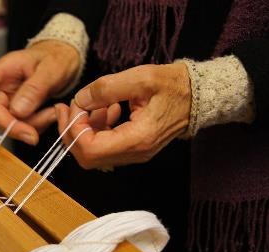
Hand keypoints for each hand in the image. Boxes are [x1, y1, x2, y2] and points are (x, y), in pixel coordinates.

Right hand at [0, 40, 79, 144]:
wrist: (64, 60)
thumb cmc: (55, 58)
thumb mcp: (51, 69)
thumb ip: (35, 88)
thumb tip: (18, 111)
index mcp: (4, 68)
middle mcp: (1, 86)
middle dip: (13, 126)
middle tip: (33, 136)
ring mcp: (8, 100)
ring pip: (8, 123)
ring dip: (31, 126)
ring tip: (53, 113)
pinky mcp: (18, 112)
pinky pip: (22, 125)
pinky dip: (37, 125)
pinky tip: (50, 114)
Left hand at [55, 64, 190, 168]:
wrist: (197, 96)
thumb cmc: (174, 86)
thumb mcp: (140, 78)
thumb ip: (106, 89)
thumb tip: (80, 100)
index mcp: (137, 139)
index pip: (90, 149)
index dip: (74, 129)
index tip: (75, 105)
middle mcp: (134, 153)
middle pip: (87, 156)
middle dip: (72, 130)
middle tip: (70, 106)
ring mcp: (134, 153)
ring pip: (93, 152)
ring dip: (85, 128)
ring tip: (93, 103)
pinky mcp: (133, 147)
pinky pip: (105, 145)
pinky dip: (97, 128)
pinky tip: (107, 109)